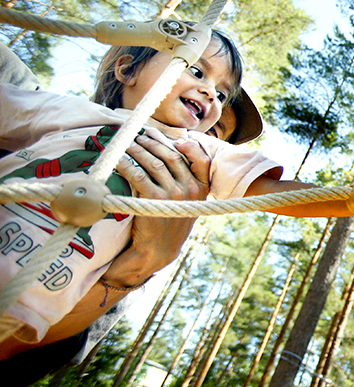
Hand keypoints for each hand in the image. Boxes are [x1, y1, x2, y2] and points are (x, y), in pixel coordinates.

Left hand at [105, 131, 209, 286]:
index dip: (188, 145)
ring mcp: (173, 194)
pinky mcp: (154, 200)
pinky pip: (138, 175)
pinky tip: (118, 160)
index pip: (200, 159)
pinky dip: (127, 164)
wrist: (158, 251)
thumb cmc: (170, 224)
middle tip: (139, 135)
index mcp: (202, 188)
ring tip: (127, 143)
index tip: (174, 137)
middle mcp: (190, 189)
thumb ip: (187, 183)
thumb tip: (176, 156)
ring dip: (138, 149)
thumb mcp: (188, 204)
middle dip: (153, 142)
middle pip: (171, 156)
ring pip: (154, 163)